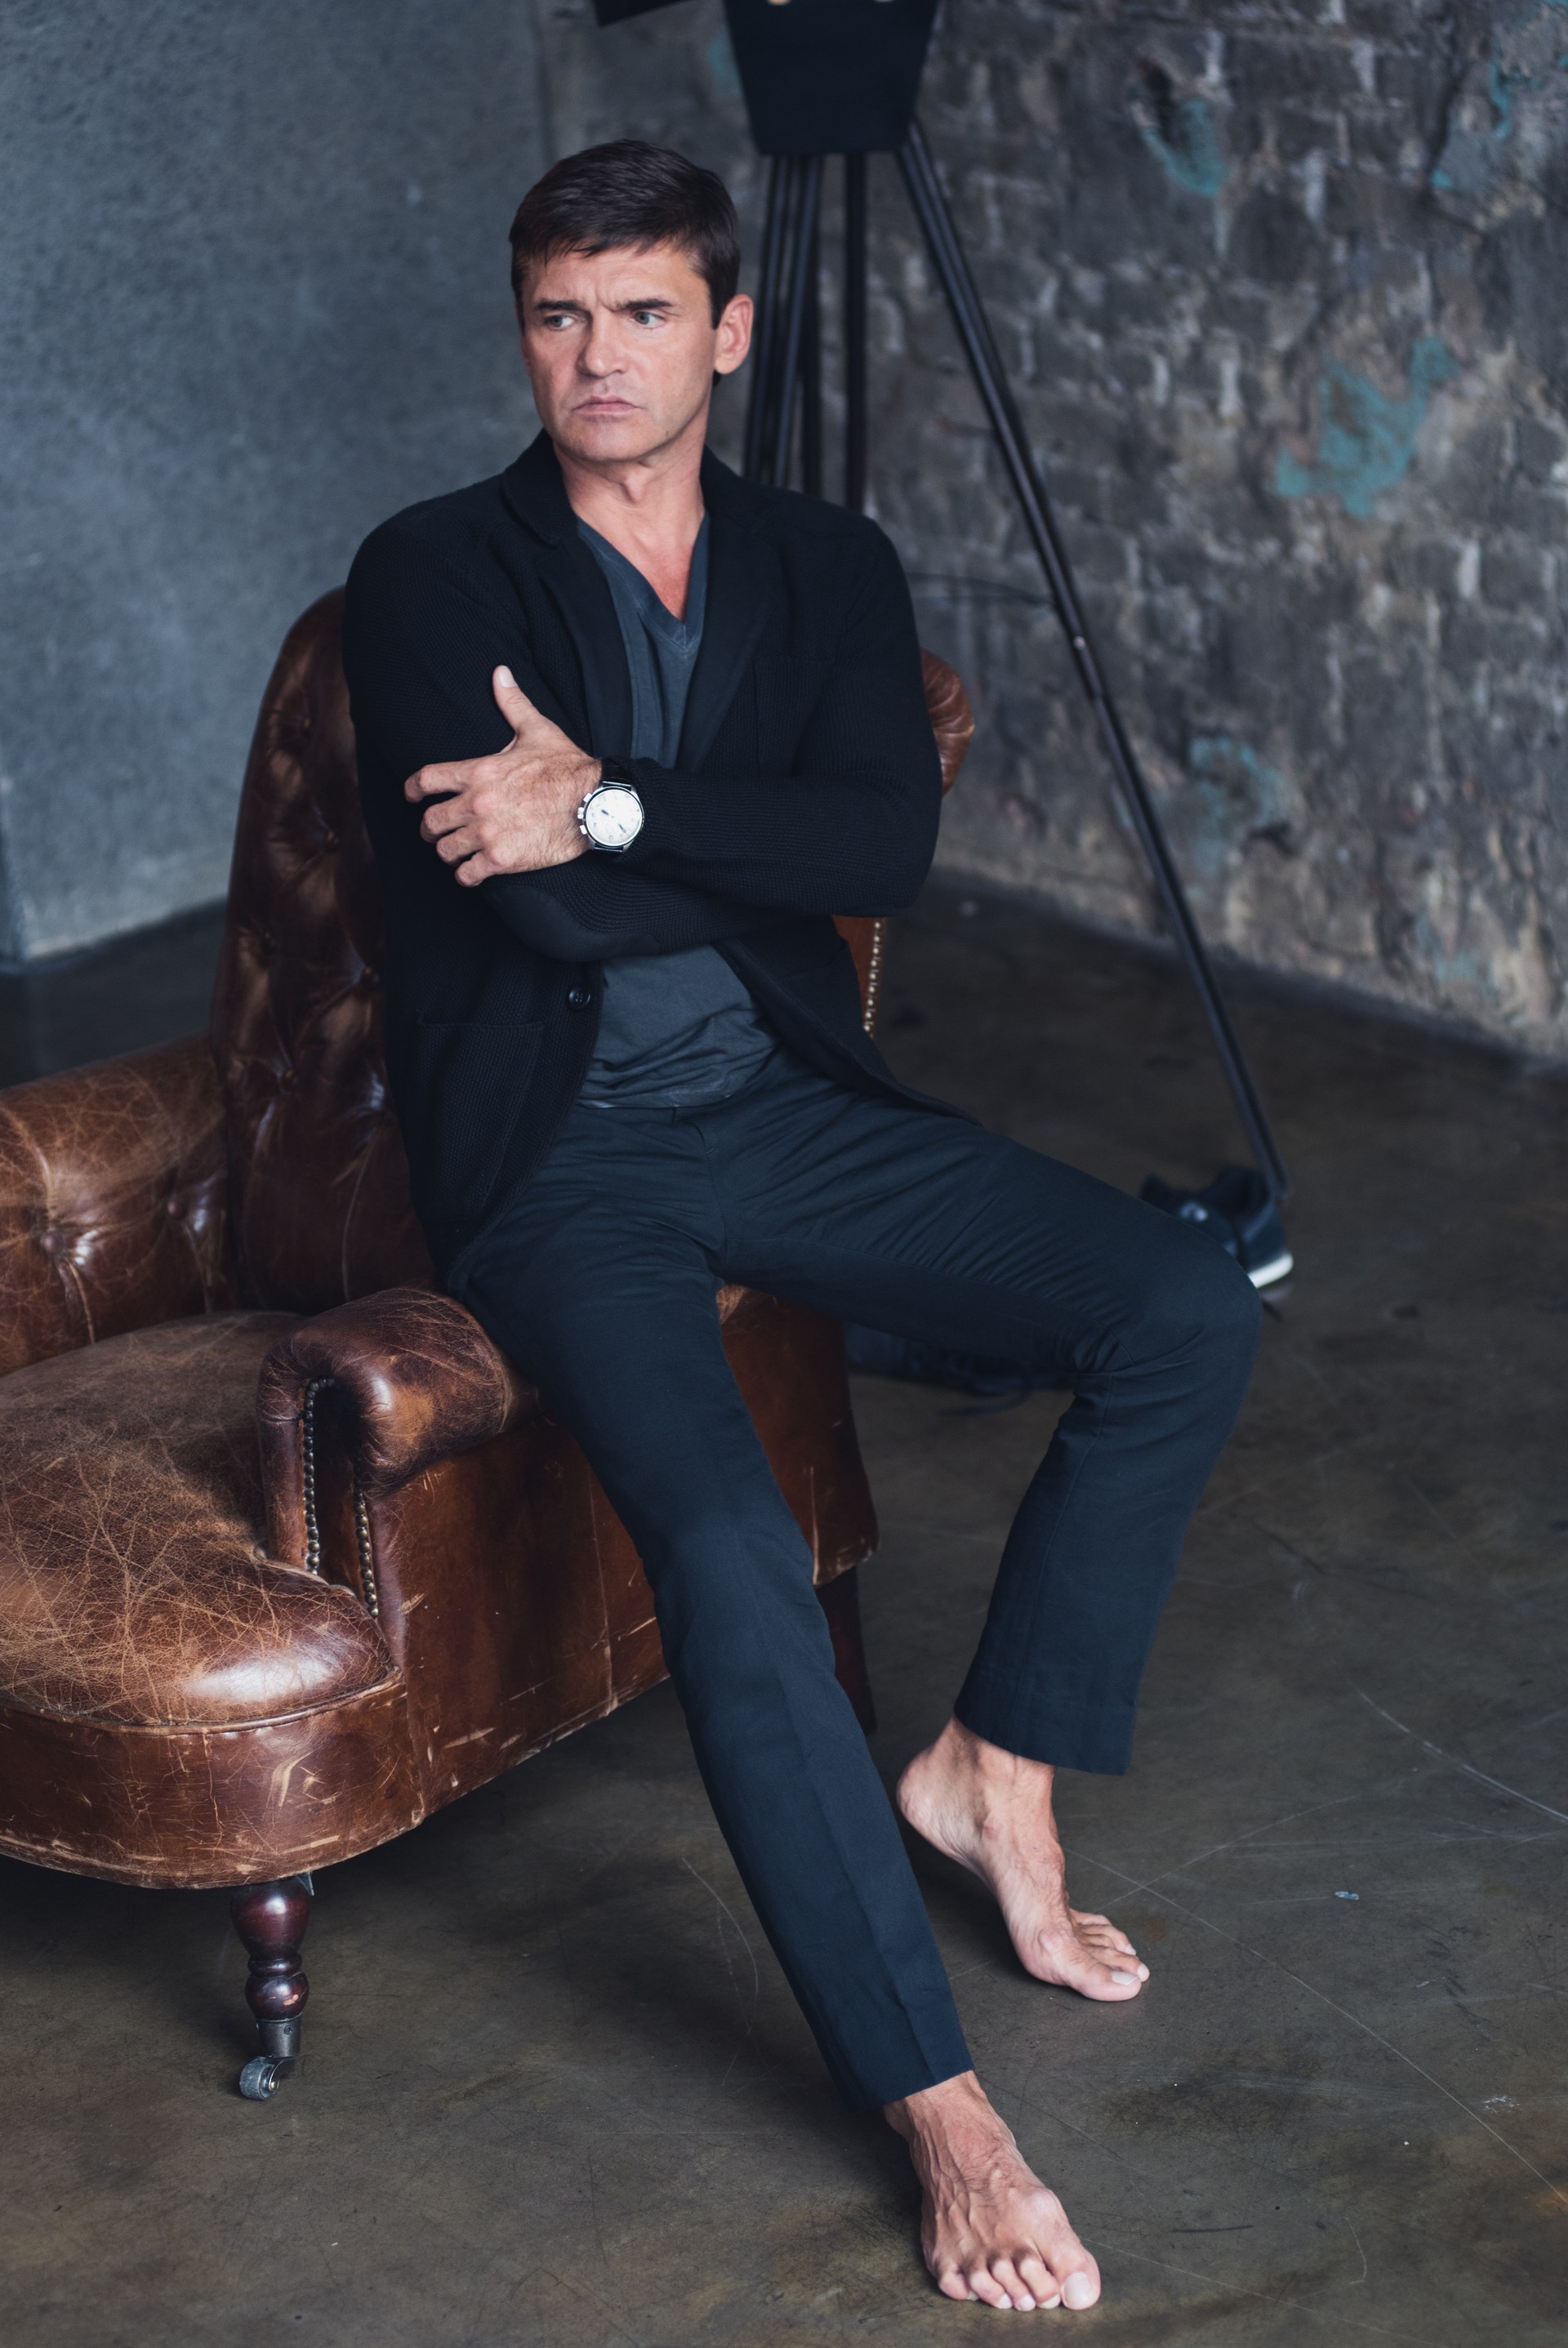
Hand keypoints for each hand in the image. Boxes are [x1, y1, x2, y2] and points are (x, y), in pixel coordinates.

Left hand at [405, 667, 600, 883]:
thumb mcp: (537, 730)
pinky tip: (472, 871)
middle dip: (429, 828)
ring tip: (455, 851)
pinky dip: (467, 875)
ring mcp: (487, 834)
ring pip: (446, 850)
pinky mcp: (502, 859)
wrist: (595, 803)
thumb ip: (512, 703)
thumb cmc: (567, 768)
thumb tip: (500, 673)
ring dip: (448, 851)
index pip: (427, 780)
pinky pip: (468, 874)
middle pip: (430, 822)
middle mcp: (476, 803)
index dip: (411, 790)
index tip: (410, 796)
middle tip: (434, 831)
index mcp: (479, 771)